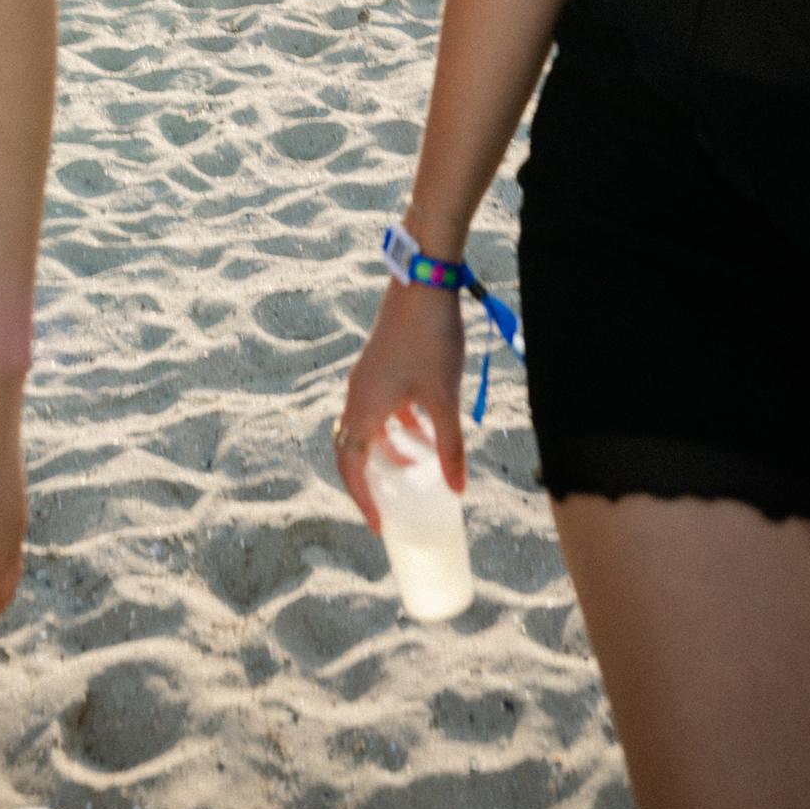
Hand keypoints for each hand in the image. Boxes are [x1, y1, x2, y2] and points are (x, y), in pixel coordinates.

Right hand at [332, 281, 465, 528]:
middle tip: (392, 504)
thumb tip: (458, 491)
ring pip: (369, 426)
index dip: (362, 499)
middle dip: (371, 479)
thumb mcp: (444, 398)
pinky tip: (427, 427)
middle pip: (353, 448)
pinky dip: (398, 425)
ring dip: (389, 450)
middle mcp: (358, 394)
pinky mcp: (381, 363)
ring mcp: (368, 376)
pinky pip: (381, 406)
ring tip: (417, 469)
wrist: (424, 282)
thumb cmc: (431, 339)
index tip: (379, 526)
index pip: (351, 465)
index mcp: (364, 407)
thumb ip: (450, 446)